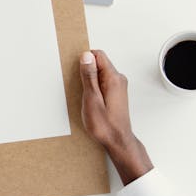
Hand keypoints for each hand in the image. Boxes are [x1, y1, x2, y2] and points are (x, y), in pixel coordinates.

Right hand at [80, 50, 152, 184]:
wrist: (117, 140)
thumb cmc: (104, 124)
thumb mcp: (91, 98)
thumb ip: (89, 76)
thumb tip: (86, 56)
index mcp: (113, 78)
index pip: (98, 55)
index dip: (85, 59)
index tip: (77, 71)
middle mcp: (118, 79)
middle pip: (99, 64)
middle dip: (86, 71)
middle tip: (80, 88)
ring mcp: (119, 87)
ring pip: (100, 74)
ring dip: (90, 81)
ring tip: (85, 97)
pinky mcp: (116, 94)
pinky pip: (103, 83)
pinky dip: (95, 88)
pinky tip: (90, 101)